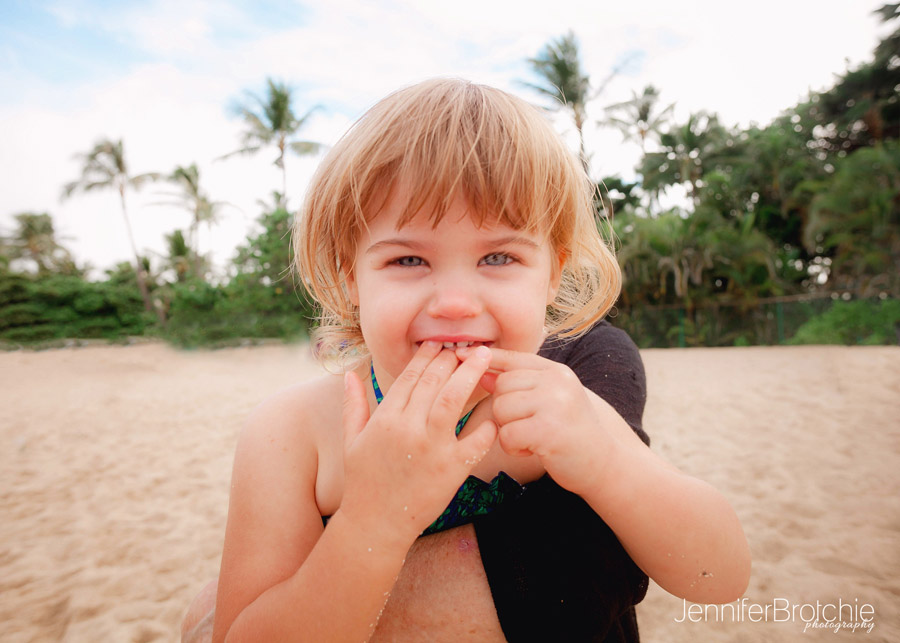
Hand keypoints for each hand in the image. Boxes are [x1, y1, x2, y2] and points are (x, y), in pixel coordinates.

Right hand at [338, 342, 497, 546]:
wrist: (375, 525)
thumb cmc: (363, 482)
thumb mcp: (351, 441)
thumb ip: (353, 405)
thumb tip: (349, 374)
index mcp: (385, 419)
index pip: (410, 377)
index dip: (426, 356)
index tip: (439, 343)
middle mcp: (408, 429)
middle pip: (434, 381)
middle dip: (452, 358)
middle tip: (467, 345)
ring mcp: (431, 449)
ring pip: (453, 400)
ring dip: (469, 375)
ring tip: (484, 357)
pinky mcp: (451, 470)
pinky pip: (475, 441)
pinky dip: (486, 426)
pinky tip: (494, 413)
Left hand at [460, 346, 612, 495]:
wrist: (605, 465)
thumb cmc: (572, 434)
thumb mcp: (552, 401)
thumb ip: (522, 386)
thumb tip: (483, 374)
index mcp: (556, 371)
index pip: (513, 358)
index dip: (487, 358)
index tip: (461, 354)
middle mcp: (557, 381)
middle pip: (501, 386)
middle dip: (504, 411)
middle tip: (527, 427)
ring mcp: (555, 403)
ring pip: (501, 409)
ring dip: (508, 430)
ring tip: (531, 439)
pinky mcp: (549, 430)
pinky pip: (507, 434)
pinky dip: (514, 448)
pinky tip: (534, 451)